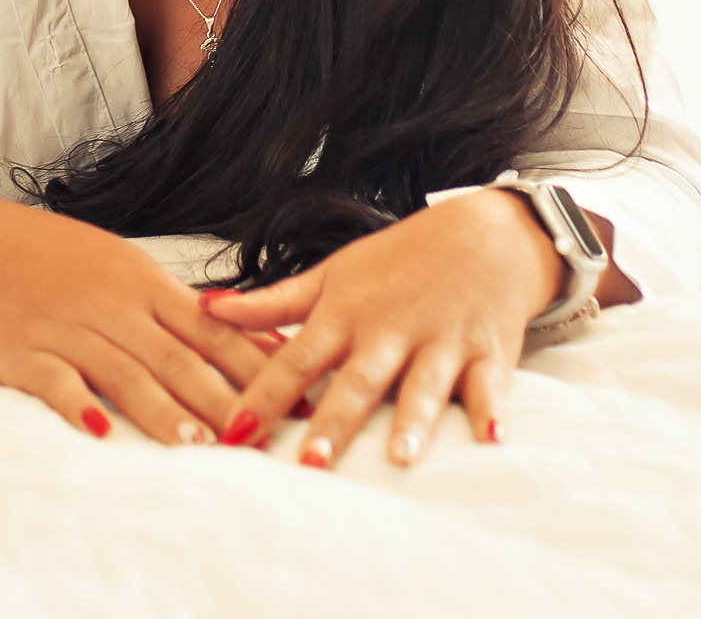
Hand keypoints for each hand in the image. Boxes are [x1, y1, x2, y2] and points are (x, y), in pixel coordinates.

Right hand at [0, 198, 268, 445]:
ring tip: (196, 445)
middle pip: (175, 356)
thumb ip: (188, 311)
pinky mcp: (27, 354)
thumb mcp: (132, 273)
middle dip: (218, 397)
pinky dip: (77, 405)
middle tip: (256, 435)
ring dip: (160, 410)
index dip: (252, 363)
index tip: (290, 393)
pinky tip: (97, 432)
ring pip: (123, 372)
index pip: (210, 328)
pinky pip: (55, 381)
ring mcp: (69, 330)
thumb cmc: (70, 265)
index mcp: (146, 286)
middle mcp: (114, 307)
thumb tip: (258, 340)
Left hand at [201, 189, 565, 468]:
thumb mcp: (332, 275)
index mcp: (346, 313)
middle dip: (334, 422)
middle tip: (309, 465)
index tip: (236, 434)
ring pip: (423, 387)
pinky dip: (491, 411)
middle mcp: (389, 330)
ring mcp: (439, 343)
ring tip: (398, 457)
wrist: (480, 234)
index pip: (297, 358)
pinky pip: (488, 387)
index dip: (265, 395)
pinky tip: (491, 438)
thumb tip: (208, 307)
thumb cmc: (397, 261)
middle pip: (357, 381)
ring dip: (412, 421)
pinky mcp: (487, 354)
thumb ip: (273, 302)